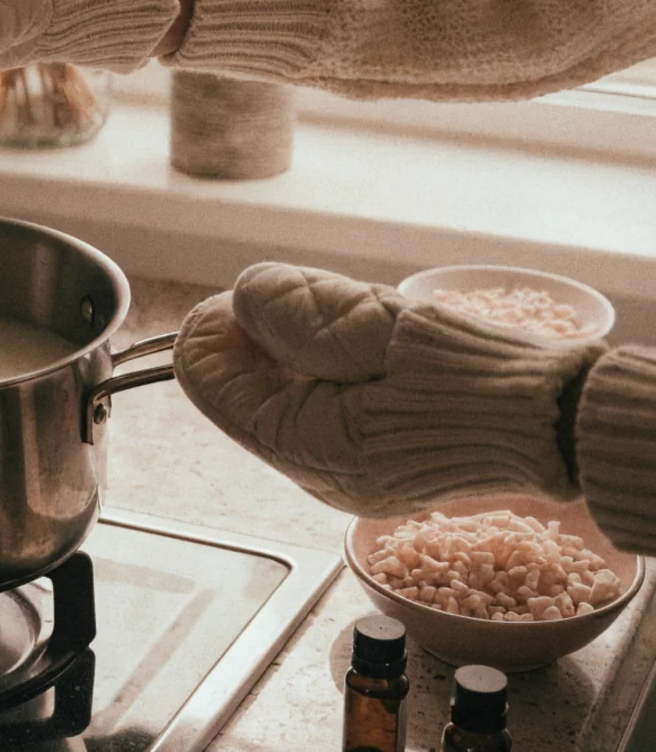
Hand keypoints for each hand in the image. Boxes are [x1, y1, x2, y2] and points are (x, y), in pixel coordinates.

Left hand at [173, 263, 605, 515]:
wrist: (555, 425)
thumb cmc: (472, 379)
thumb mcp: (377, 328)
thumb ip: (296, 312)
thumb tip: (237, 299)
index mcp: (301, 445)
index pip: (206, 380)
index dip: (213, 323)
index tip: (251, 291)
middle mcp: (311, 471)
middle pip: (240, 388)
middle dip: (260, 334)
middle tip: (313, 300)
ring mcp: (342, 472)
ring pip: (280, 393)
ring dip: (299, 346)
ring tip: (357, 322)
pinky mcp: (371, 462)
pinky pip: (320, 406)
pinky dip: (328, 368)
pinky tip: (370, 347)